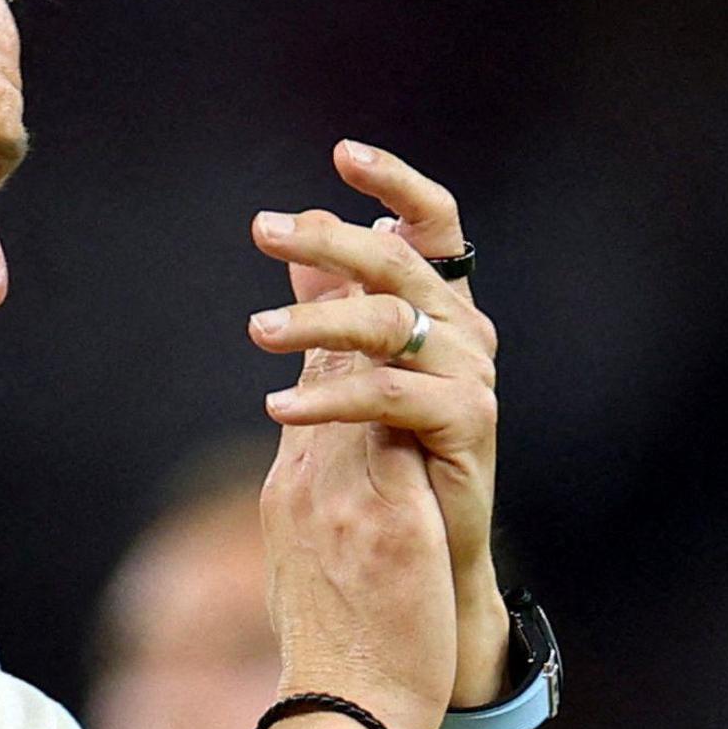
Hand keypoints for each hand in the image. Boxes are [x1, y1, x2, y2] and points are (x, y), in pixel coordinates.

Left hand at [250, 142, 507, 708]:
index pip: (432, 227)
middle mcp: (466, 336)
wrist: (428, 575)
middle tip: (262, 229)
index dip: (396, 185)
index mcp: (442, 313)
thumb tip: (290, 242)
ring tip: (254, 333)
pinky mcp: (468, 432)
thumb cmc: (389, 475)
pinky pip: (392, 397)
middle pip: (402, 262)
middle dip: (332, 238)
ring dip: (318, 319)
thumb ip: (329, 304)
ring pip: (394, 323)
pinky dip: (331, 396)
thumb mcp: (350, 375)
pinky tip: (277, 405)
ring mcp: (472, 382)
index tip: (340, 153)